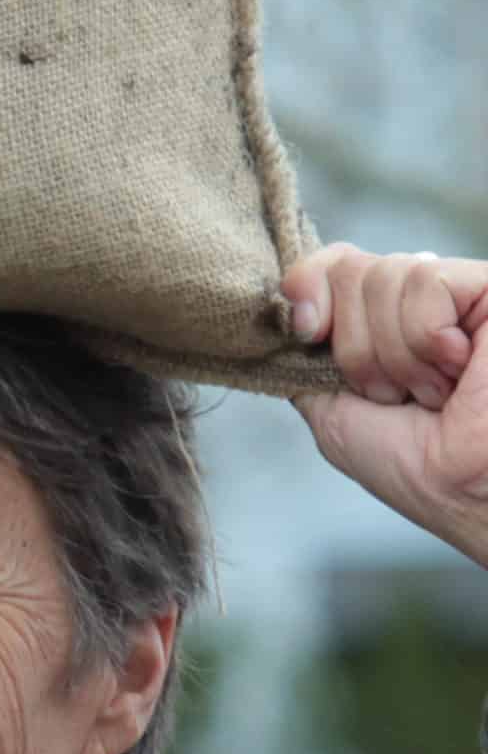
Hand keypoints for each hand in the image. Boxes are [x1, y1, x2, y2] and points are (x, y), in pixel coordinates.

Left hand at [286, 245, 487, 569]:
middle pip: (350, 267)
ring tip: (433, 392)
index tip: (308, 334)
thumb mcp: (330, 407)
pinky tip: (458, 369)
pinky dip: (426, 338)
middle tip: (394, 393)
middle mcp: (424, 300)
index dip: (307, 287)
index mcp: (386, 320)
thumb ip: (303, 355)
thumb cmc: (413, 465)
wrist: (467, 492)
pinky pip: (427, 280)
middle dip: (355, 345)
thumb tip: (287, 309)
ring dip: (394, 354)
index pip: (332, 261)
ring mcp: (461, 293)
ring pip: (386, 273)